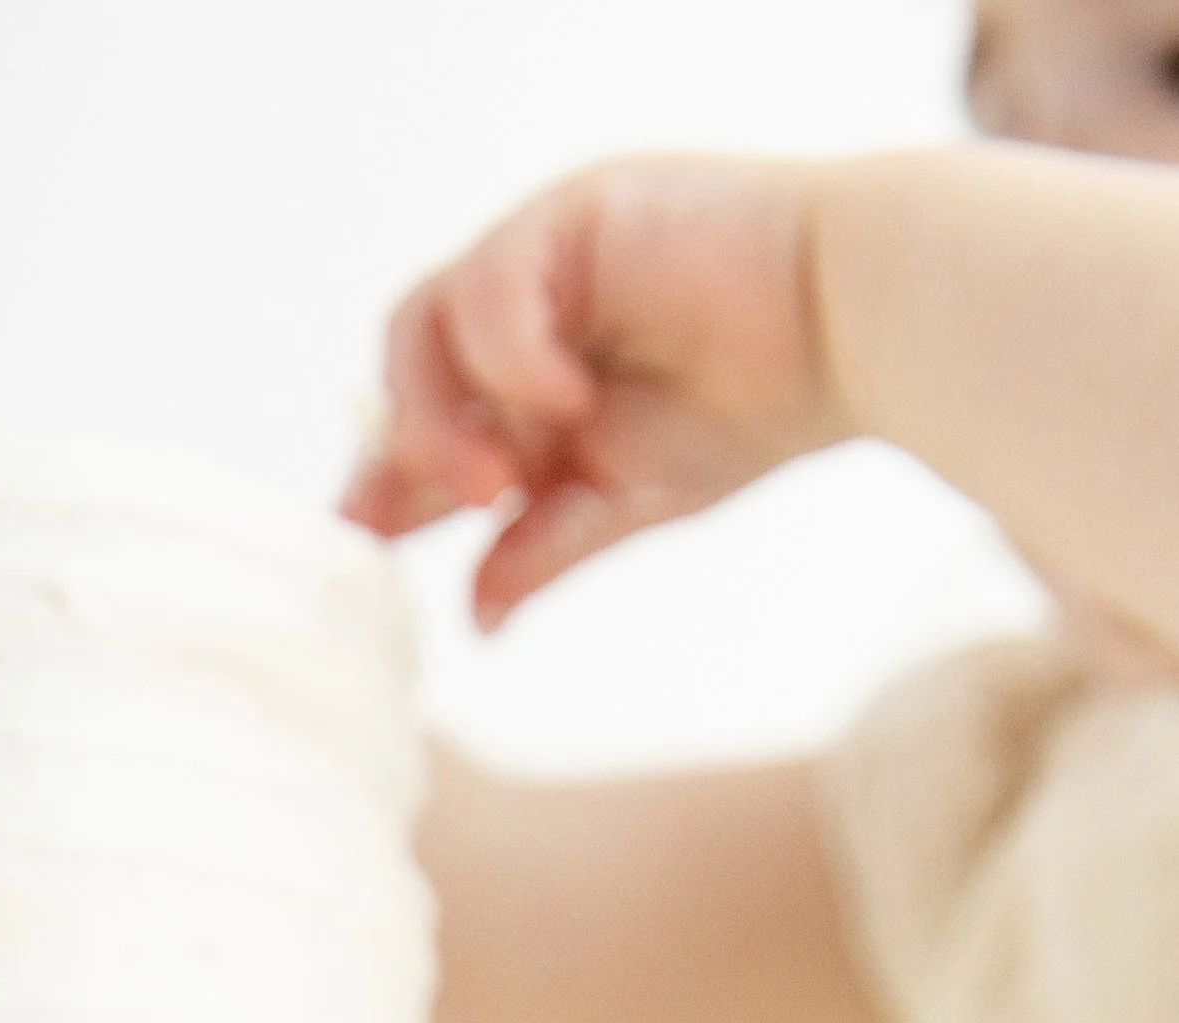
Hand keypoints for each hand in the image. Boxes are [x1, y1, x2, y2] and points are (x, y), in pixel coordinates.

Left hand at [346, 155, 850, 625]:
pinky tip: (561, 398)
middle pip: (406, 372)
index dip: (382, 480)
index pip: (423, 426)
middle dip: (408, 452)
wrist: (849, 329)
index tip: (361, 536)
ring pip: (425, 321)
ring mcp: (541, 262)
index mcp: (527, 382)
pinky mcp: (571, 216)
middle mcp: (522, 317)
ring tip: (497, 474)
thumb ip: (543, 546)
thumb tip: (477, 619)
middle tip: (446, 511)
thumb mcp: (630, 499)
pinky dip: (509, 351)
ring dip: (442, 409)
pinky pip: (492, 279)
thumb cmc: (759, 402)